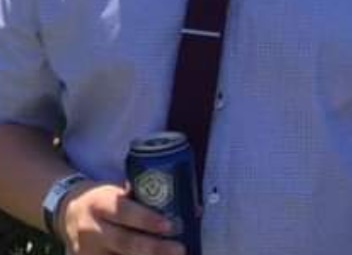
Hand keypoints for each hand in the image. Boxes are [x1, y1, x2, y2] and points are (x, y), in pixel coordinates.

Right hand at [59, 182, 184, 254]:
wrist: (69, 211)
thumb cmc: (106, 199)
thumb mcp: (120, 190)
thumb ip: (149, 198)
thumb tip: (194, 209)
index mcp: (101, 203)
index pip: (125, 212)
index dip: (148, 220)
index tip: (171, 225)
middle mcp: (91, 229)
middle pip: (124, 242)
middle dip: (154, 248)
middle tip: (180, 249)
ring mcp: (86, 252)